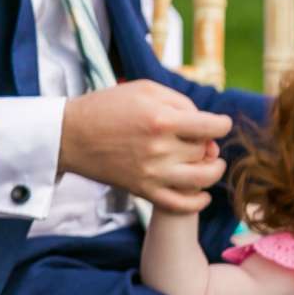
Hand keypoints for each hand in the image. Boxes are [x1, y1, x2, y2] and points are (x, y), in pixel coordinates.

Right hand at [60, 80, 230, 211]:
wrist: (70, 135)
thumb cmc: (107, 106)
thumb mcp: (144, 89)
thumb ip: (179, 101)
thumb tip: (205, 123)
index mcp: (162, 119)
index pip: (214, 127)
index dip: (222, 125)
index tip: (219, 124)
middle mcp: (160, 149)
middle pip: (206, 151)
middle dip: (208, 144)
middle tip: (199, 140)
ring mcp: (152, 173)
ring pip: (202, 179)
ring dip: (212, 171)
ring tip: (208, 165)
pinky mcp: (143, 190)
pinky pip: (181, 205)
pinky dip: (198, 202)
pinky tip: (201, 194)